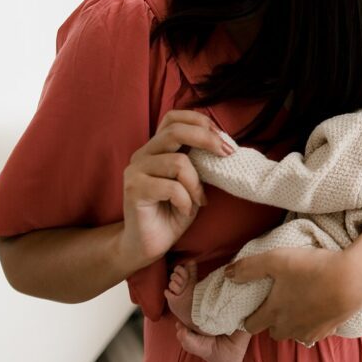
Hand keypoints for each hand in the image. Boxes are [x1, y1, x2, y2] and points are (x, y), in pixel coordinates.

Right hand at [119, 110, 231, 269]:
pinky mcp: (134, 190)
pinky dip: (186, 200)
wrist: (150, 244)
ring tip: (198, 200)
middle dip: (207, 140)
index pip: (173, 117)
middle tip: (228, 153)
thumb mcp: (193, 182)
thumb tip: (225, 144)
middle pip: (175, 131)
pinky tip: (186, 210)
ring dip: (196, 184)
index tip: (222, 137)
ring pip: (178, 163)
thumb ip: (200, 162)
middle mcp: (143, 154)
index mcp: (157, 148)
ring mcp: (135, 171)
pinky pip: (171, 187)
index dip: (199, 120)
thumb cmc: (174, 211)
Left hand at [225, 247, 361, 343]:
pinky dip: (313, 322)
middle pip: (273, 332)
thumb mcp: (276, 259)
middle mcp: (289, 327)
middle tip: (276, 301)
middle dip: (271, 320)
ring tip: (298, 302)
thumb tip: (228, 273)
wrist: (353, 280)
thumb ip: (249, 267)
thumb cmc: (313, 268)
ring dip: (292, 322)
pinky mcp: (329, 330)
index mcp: (273, 312)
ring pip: (294, 333)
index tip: (251, 306)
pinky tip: (318, 306)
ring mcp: (310, 331)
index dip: (248, 316)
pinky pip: (315, 332)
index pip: (250, 325)